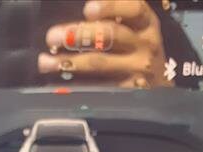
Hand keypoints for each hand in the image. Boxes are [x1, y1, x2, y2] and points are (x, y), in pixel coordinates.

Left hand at [38, 0, 171, 88]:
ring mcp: (137, 70)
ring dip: (68, 61)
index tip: (87, 9)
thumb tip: (81, 11)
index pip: (133, 7)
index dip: (110, 6)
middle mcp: (144, 44)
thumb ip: (113, 15)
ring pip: (99, 62)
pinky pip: (98, 87)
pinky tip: (58, 82)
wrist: (158, 85)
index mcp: (145, 23)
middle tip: (52, 36)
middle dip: (78, 34)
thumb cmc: (137, 49)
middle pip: (111, 34)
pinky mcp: (128, 92)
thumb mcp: (135, 27)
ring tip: (45, 62)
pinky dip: (76, 84)